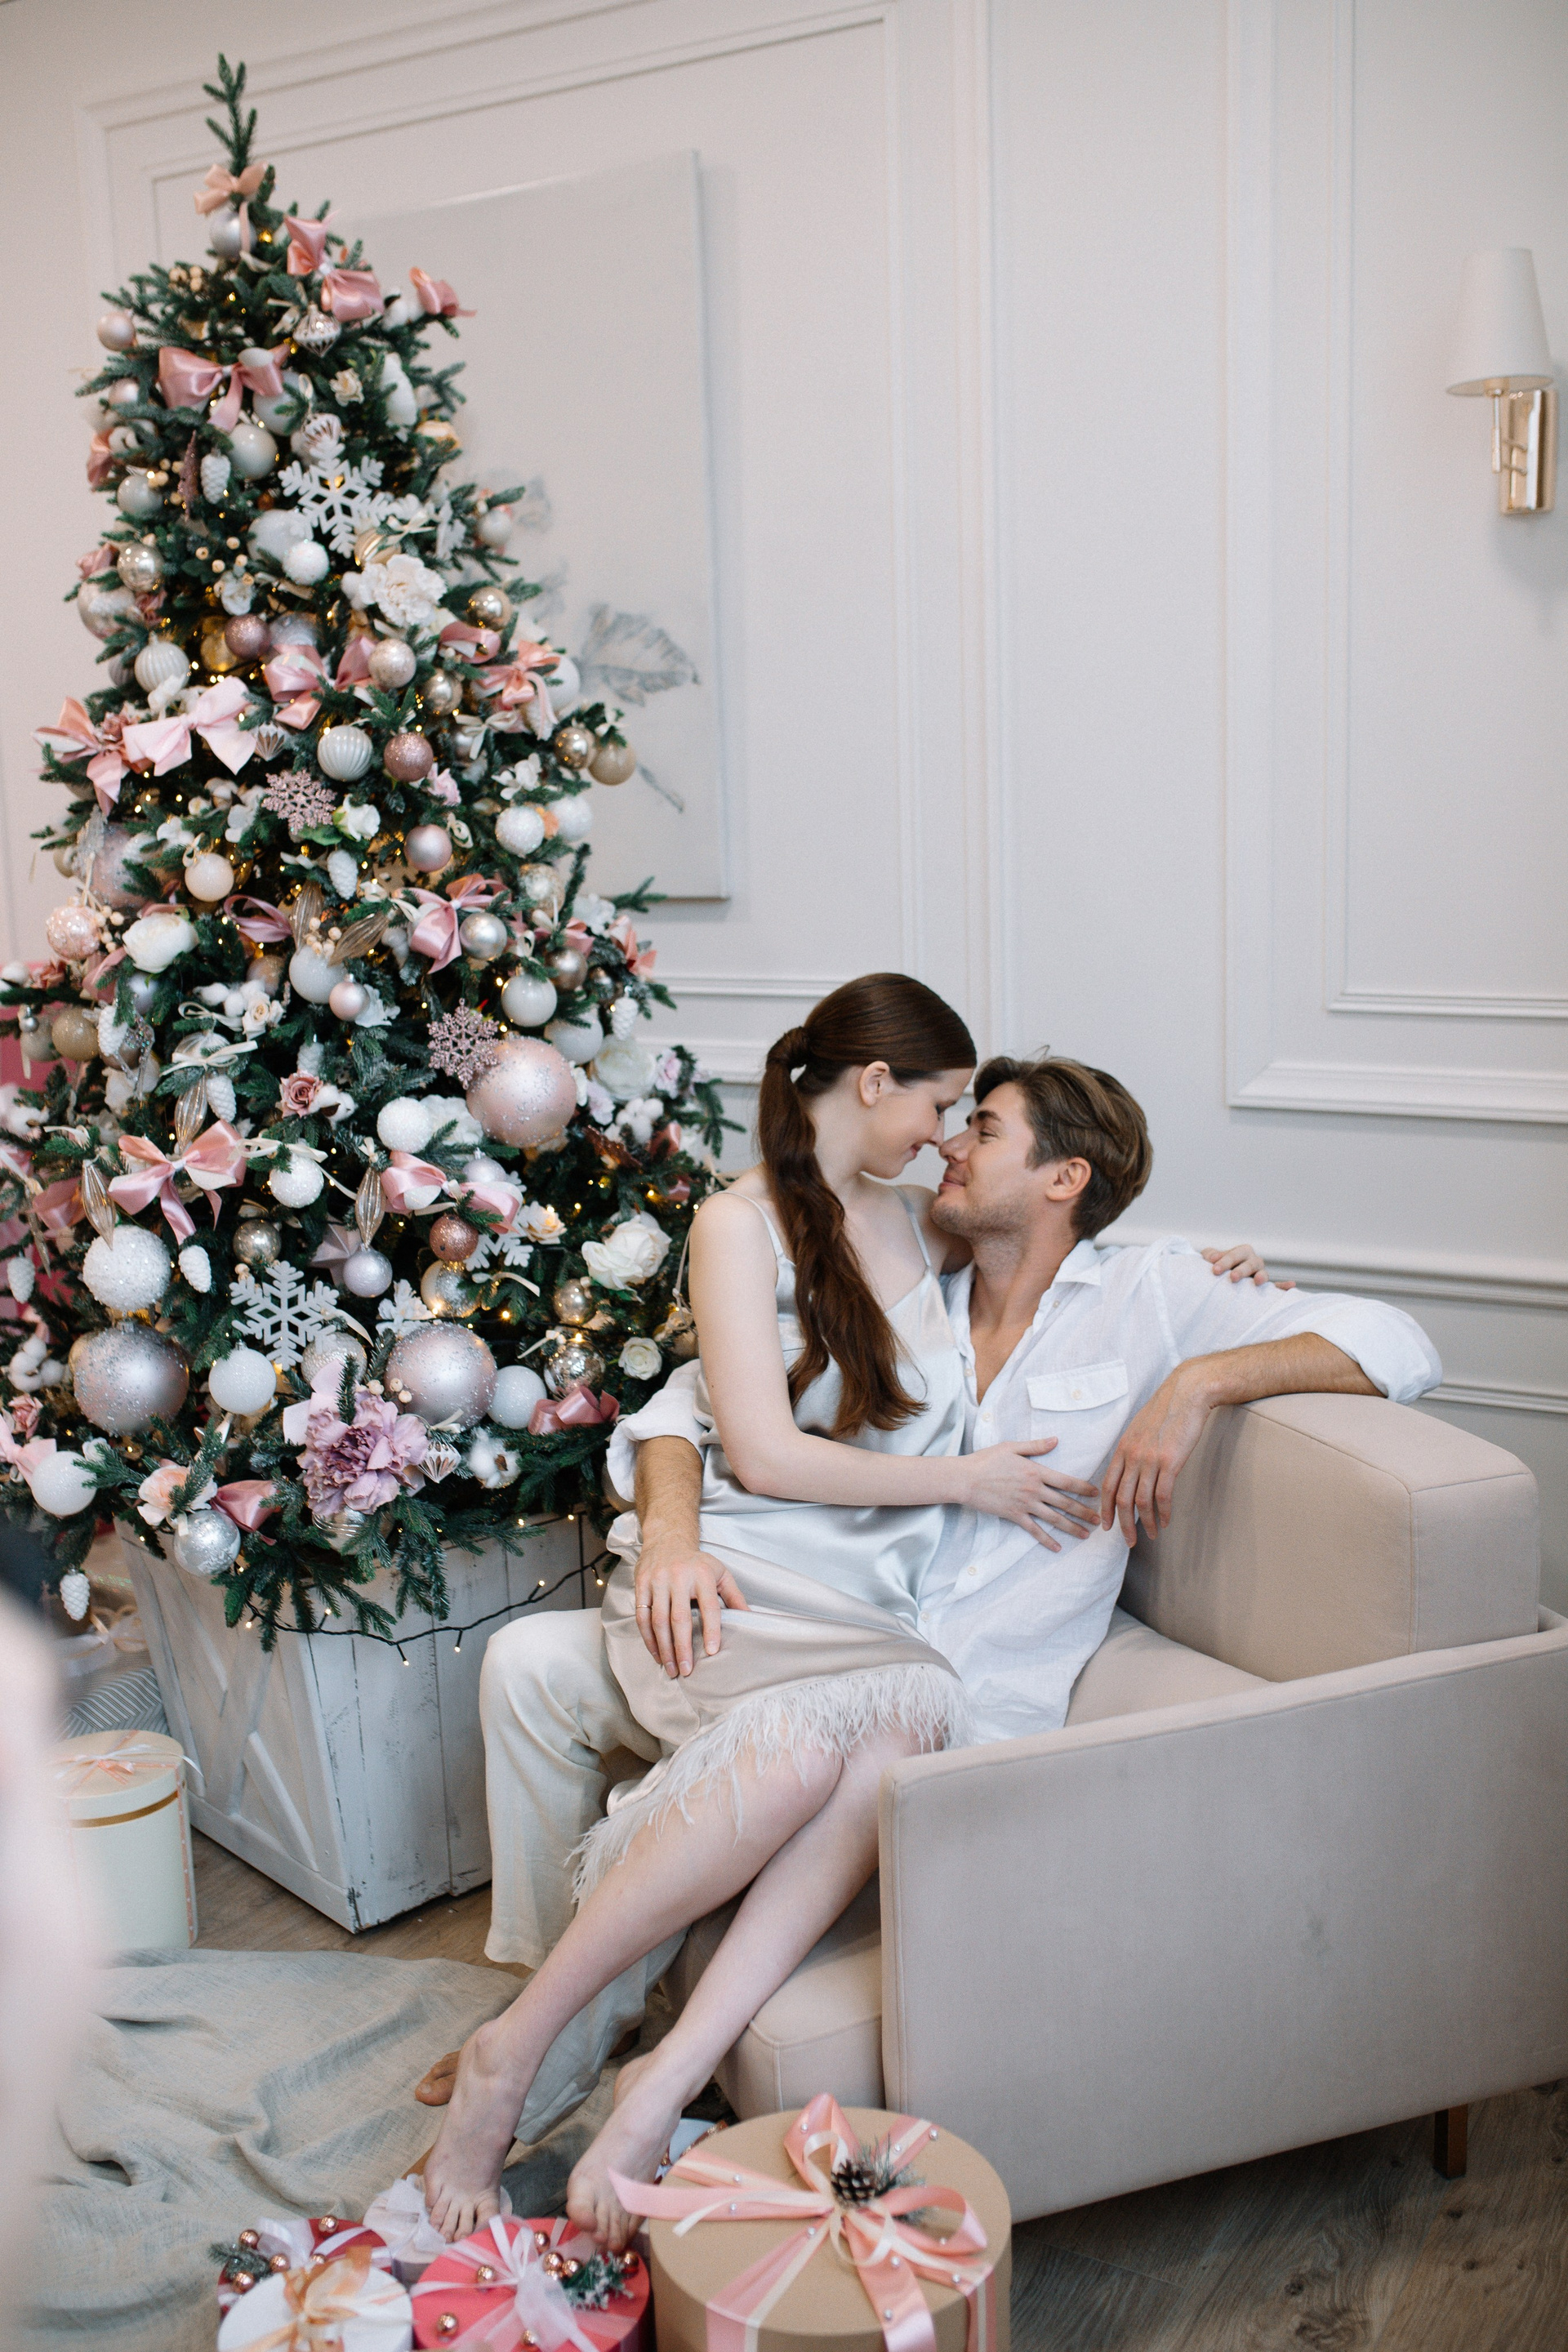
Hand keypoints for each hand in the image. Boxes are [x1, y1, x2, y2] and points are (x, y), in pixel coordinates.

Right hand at [634, 1536, 749, 1677]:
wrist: (668, 1539)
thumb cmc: (697, 1562)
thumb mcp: (720, 1573)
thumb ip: (735, 1596)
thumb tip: (750, 1618)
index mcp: (702, 1575)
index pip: (709, 1606)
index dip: (711, 1630)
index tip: (713, 1651)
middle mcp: (678, 1577)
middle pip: (679, 1618)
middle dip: (682, 1647)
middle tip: (687, 1670)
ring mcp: (657, 1581)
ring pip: (658, 1620)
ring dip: (664, 1648)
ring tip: (671, 1668)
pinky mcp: (641, 1585)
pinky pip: (642, 1616)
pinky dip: (648, 1638)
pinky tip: (656, 1653)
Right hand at [958, 1439, 1100, 1551]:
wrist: (966, 1479)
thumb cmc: (987, 1460)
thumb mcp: (1011, 1447)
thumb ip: (1036, 1446)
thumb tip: (1056, 1440)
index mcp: (1035, 1471)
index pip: (1066, 1481)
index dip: (1083, 1488)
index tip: (1096, 1493)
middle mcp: (1034, 1490)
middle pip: (1065, 1503)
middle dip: (1084, 1512)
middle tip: (1098, 1519)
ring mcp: (1025, 1504)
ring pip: (1054, 1518)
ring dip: (1072, 1527)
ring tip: (1086, 1535)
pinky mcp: (1014, 1516)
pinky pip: (1034, 1530)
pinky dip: (1046, 1540)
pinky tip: (1057, 1548)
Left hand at [1100, 1368, 1211, 1544]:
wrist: (1186, 1394)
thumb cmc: (1165, 1410)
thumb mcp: (1139, 1428)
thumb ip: (1132, 1449)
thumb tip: (1130, 1468)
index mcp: (1123, 1448)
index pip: (1107, 1485)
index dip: (1105, 1508)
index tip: (1106, 1524)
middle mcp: (1132, 1456)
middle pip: (1121, 1498)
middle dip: (1122, 1523)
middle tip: (1127, 1540)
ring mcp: (1150, 1459)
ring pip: (1141, 1500)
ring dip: (1145, 1522)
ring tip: (1149, 1535)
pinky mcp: (1170, 1462)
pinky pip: (1163, 1495)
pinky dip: (1163, 1512)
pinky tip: (1165, 1522)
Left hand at [1203, 1243, 1293, 1289]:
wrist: (1219, 1277)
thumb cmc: (1215, 1266)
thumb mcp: (1210, 1258)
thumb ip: (1210, 1255)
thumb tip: (1212, 1258)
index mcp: (1242, 1252)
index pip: (1235, 1254)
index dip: (1225, 1261)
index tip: (1215, 1269)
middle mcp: (1253, 1262)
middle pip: (1250, 1263)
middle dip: (1242, 1270)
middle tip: (1232, 1278)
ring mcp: (1260, 1274)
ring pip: (1263, 1273)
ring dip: (1261, 1276)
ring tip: (1258, 1282)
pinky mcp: (1265, 1288)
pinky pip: (1276, 1287)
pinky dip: (1283, 1286)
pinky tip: (1291, 1285)